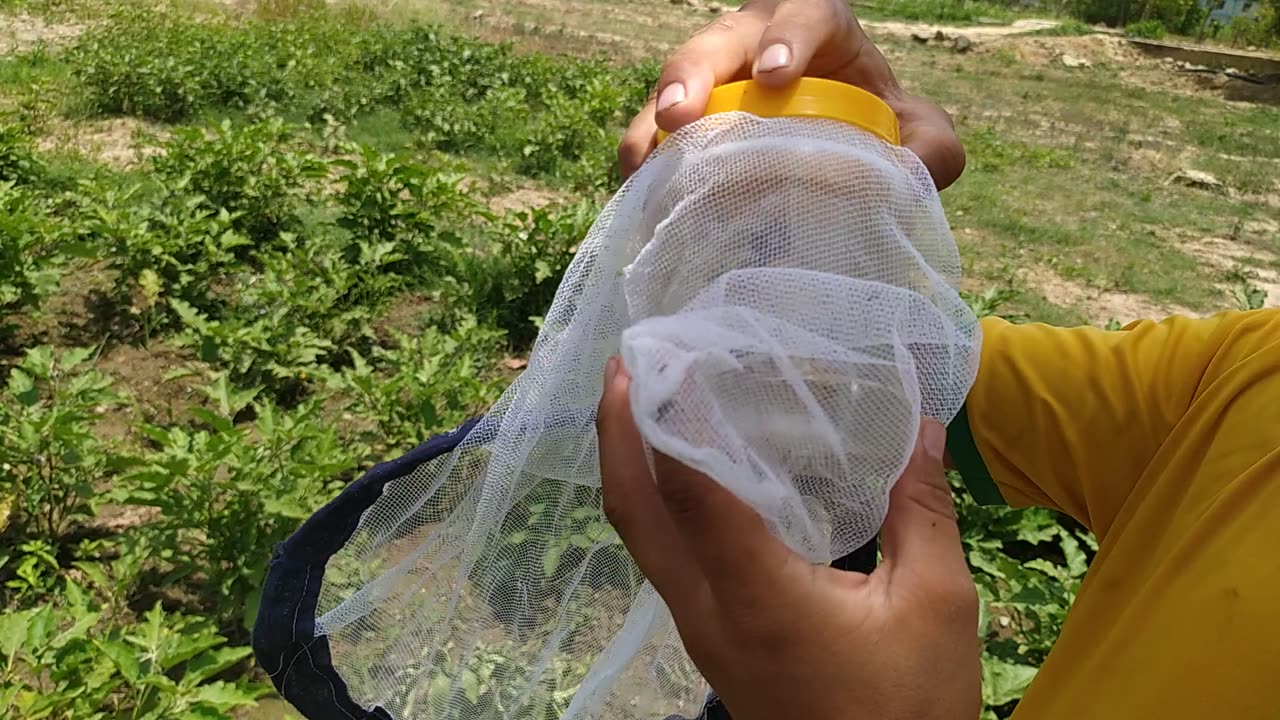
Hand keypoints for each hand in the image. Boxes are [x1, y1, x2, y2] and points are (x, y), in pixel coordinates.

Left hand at [596, 356, 981, 719]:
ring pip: (641, 538)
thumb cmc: (907, 708)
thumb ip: (923, 511)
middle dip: (616, 434)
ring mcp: (700, 631)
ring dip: (630, 466)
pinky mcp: (710, 641)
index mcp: (757, 596)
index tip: (664, 356)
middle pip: (634, 513)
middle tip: (624, 365)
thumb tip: (922, 428)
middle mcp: (707, 611)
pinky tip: (687, 472)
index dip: (669, 418)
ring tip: (646, 401)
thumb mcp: (936, 606)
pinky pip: (664, 558)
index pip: (690, 493)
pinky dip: (658, 502)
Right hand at [618, 0, 964, 189]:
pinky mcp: (685, 122)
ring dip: (651, 119)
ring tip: (639, 159)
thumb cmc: (876, 123)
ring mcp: (712, 80)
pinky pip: (653, 132)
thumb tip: (912, 176)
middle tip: (679, 114)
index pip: (804, 15)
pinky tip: (637, 187)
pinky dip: (643, 158)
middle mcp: (752, 43)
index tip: (774, 76)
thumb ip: (930, 145)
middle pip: (716, 42)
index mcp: (816, 26)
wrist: (840, 142)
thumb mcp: (914, 125)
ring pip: (673, 84)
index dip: (785, 38)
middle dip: (693, 72)